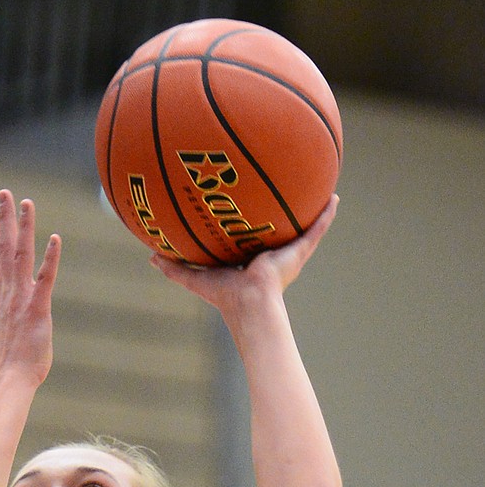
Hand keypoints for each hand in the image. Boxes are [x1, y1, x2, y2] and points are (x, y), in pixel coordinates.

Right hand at [0, 190, 60, 385]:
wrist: (13, 381)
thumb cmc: (12, 367)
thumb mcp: (4, 345)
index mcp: (5, 301)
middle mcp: (11, 294)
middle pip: (6, 249)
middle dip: (6, 219)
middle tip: (4, 194)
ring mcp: (23, 300)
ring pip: (22, 256)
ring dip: (25, 227)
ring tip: (26, 202)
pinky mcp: (39, 309)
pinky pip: (45, 279)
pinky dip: (50, 258)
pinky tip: (54, 238)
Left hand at [149, 194, 338, 316]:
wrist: (251, 304)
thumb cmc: (225, 296)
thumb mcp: (194, 278)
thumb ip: (174, 268)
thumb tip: (150, 258)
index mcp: (248, 259)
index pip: (247, 235)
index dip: (245, 220)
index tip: (242, 203)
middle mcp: (270, 254)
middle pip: (275, 224)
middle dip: (277, 208)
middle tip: (278, 182)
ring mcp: (287, 253)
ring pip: (300, 225)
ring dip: (308, 207)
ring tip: (315, 182)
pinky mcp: (300, 251)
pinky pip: (317, 229)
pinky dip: (327, 215)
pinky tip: (335, 197)